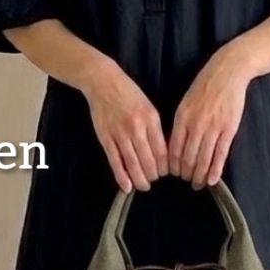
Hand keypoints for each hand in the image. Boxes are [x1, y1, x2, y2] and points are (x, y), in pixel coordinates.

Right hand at [81, 59, 167, 192]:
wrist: (103, 82)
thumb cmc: (129, 94)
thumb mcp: (149, 107)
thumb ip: (156, 129)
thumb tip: (163, 153)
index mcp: (151, 119)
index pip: (162, 151)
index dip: (165, 167)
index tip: (165, 173)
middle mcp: (137, 128)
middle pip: (149, 160)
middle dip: (153, 175)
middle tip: (153, 180)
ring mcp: (120, 133)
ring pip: (133, 164)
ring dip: (140, 179)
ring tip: (143, 186)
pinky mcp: (105, 138)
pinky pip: (115, 161)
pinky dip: (121, 176)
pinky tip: (127, 186)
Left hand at [169, 48, 250, 188]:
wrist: (228, 72)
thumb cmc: (205, 86)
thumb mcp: (185, 102)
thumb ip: (180, 123)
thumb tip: (174, 144)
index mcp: (182, 118)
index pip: (173, 149)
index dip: (172, 165)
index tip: (173, 174)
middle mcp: (196, 125)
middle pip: (187, 157)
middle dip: (186, 173)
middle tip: (187, 181)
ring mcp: (213, 128)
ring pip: (203, 159)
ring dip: (200, 175)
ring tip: (198, 184)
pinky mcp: (229, 130)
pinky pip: (220, 154)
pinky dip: (215, 170)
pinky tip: (213, 180)